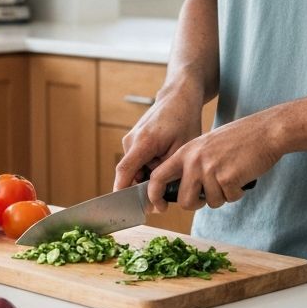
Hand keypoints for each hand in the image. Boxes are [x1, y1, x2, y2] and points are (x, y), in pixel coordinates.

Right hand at [113, 85, 204, 206]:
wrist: (179, 96)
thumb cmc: (184, 120)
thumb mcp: (182, 149)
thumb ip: (168, 173)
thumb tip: (159, 198)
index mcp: (142, 142)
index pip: (124, 172)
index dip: (122, 193)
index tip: (127, 210)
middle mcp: (131, 140)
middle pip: (130, 175)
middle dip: (142, 190)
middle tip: (161, 204)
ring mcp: (131, 139)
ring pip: (135, 169)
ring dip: (148, 178)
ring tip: (168, 177)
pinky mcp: (134, 139)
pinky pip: (137, 160)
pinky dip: (148, 168)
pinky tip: (164, 165)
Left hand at [146, 110, 281, 210]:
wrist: (265, 131)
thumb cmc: (240, 139)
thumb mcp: (207, 145)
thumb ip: (193, 164)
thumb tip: (184, 191)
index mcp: (186, 152)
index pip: (157, 177)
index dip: (155, 195)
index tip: (160, 205)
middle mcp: (194, 161)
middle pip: (184, 201)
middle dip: (198, 204)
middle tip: (211, 193)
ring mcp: (210, 170)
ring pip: (210, 202)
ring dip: (223, 196)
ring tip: (232, 176)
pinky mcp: (227, 178)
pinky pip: (229, 199)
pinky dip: (237, 193)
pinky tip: (242, 176)